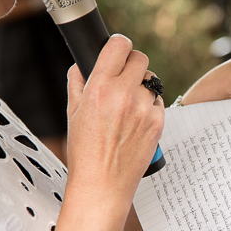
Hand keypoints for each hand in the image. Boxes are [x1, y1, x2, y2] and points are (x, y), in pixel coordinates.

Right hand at [65, 34, 163, 204]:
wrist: (103, 185)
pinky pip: (158, 102)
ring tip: (129, 106)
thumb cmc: (85, 152)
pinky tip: (136, 122)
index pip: (119, 45)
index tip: (118, 50)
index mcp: (99, 88)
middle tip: (124, 78)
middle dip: (132, 64)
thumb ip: (78, 83)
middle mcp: (124, 95)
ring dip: (142, 86)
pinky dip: (149, 106)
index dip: (119, 45)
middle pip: (140, 59)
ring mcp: (144, 109)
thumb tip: (81, 65)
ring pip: (152, 81)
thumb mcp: (72, 113)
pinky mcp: (158, 123)